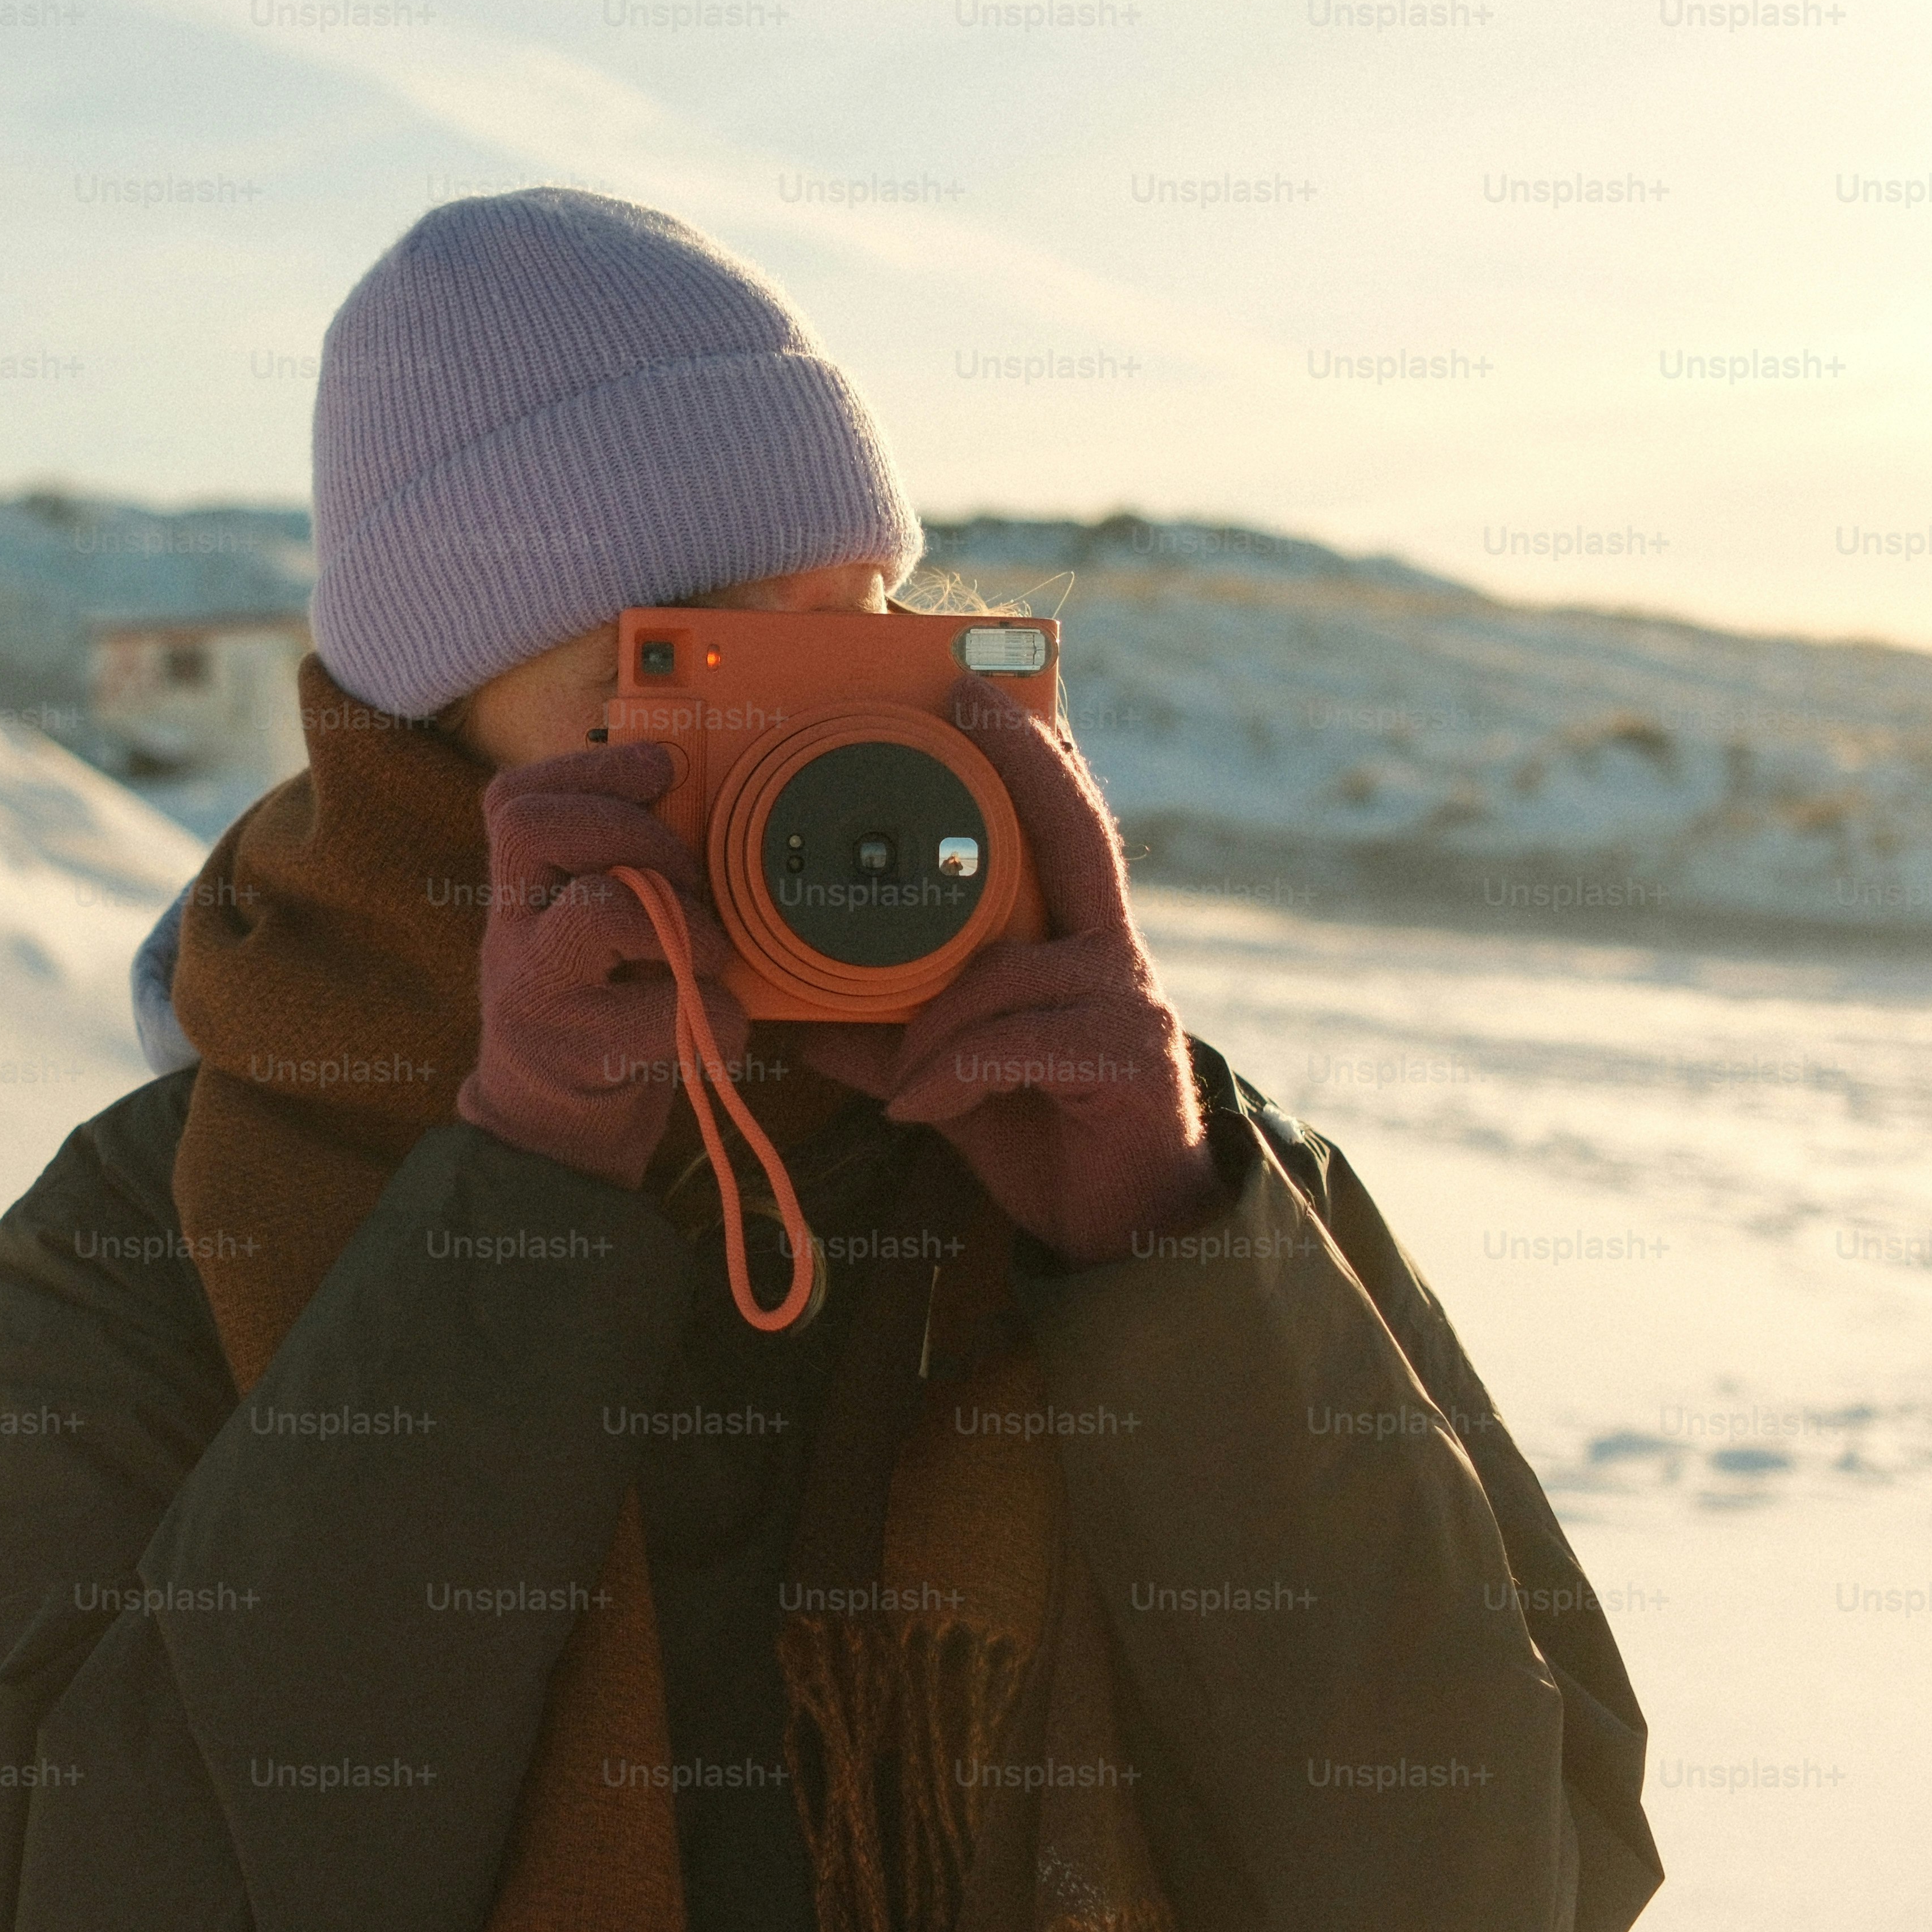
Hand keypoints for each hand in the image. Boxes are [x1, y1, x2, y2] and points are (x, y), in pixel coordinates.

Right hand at [453, 742, 749, 1187]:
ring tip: (705, 955)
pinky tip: (723, 1022)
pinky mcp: (580, 1056)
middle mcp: (509, 936)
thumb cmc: (595, 1011)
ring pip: (598, 908)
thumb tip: (691, 790)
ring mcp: (535, 996)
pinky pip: (664, 1009)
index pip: (516, 800)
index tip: (662, 767)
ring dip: (680, 922)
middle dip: (638, 834)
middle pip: (537, 829)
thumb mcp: (587, 930)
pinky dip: (718, 1013)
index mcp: (515, 894)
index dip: (590, 767)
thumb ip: (617, 868)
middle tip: (689, 881)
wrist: (552, 1134)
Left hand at [799, 678, 1214, 1261]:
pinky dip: (947, 1074)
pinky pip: (1007, 1042)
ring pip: (1002, 972)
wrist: (1125, 1238)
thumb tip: (802, 1018)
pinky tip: (920, 1110)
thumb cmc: (1044, 1136)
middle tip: (967, 705)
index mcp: (1074, 943)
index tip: (987, 693)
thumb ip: (890, 1038)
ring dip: (931, 1025)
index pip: (1058, 830)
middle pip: (1072, 833)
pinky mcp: (1129, 1060)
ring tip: (900, 1080)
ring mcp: (1128, 1004)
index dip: (1032, 759)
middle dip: (1024, 761)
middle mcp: (1112, 955)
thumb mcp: (950, 1078)